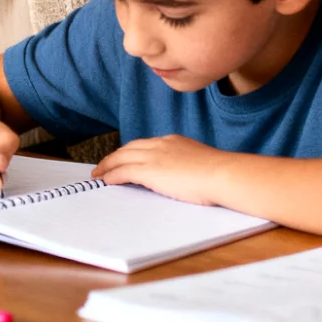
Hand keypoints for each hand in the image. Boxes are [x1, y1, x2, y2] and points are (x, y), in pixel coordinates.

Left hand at [92, 135, 231, 206]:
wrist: (222, 174)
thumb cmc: (220, 174)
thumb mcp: (201, 164)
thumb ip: (188, 166)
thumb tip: (187, 177)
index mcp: (174, 141)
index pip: (146, 144)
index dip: (131, 151)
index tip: (124, 157)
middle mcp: (161, 144)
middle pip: (129, 147)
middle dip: (115, 156)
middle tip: (104, 164)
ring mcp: (154, 156)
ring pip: (122, 157)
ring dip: (108, 165)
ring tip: (99, 173)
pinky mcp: (150, 171)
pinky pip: (123, 171)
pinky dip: (112, 174)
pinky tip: (106, 180)